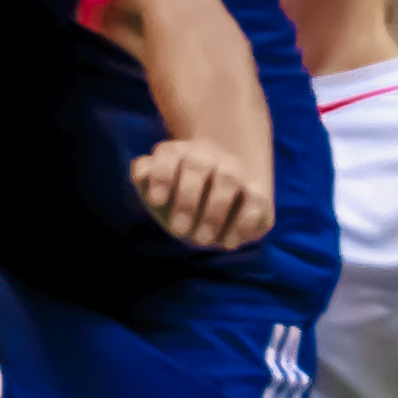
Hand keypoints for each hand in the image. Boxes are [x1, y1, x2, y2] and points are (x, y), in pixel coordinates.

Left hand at [132, 138, 273, 249]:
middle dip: (187, 199)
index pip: (168, 153)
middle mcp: (208, 155)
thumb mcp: (159, 189)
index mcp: (180, 153)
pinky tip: (228, 243)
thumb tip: (140, 172)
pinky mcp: (257, 191)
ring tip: (203, 241)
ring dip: (214, 211)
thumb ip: (146, 176)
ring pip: (227, 179)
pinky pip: (255, 200)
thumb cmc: (179, 196)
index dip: (161, 175)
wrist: (220, 196)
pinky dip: (244, 222)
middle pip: (197, 164)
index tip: (155, 201)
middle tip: (178, 231)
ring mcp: (234, 171)